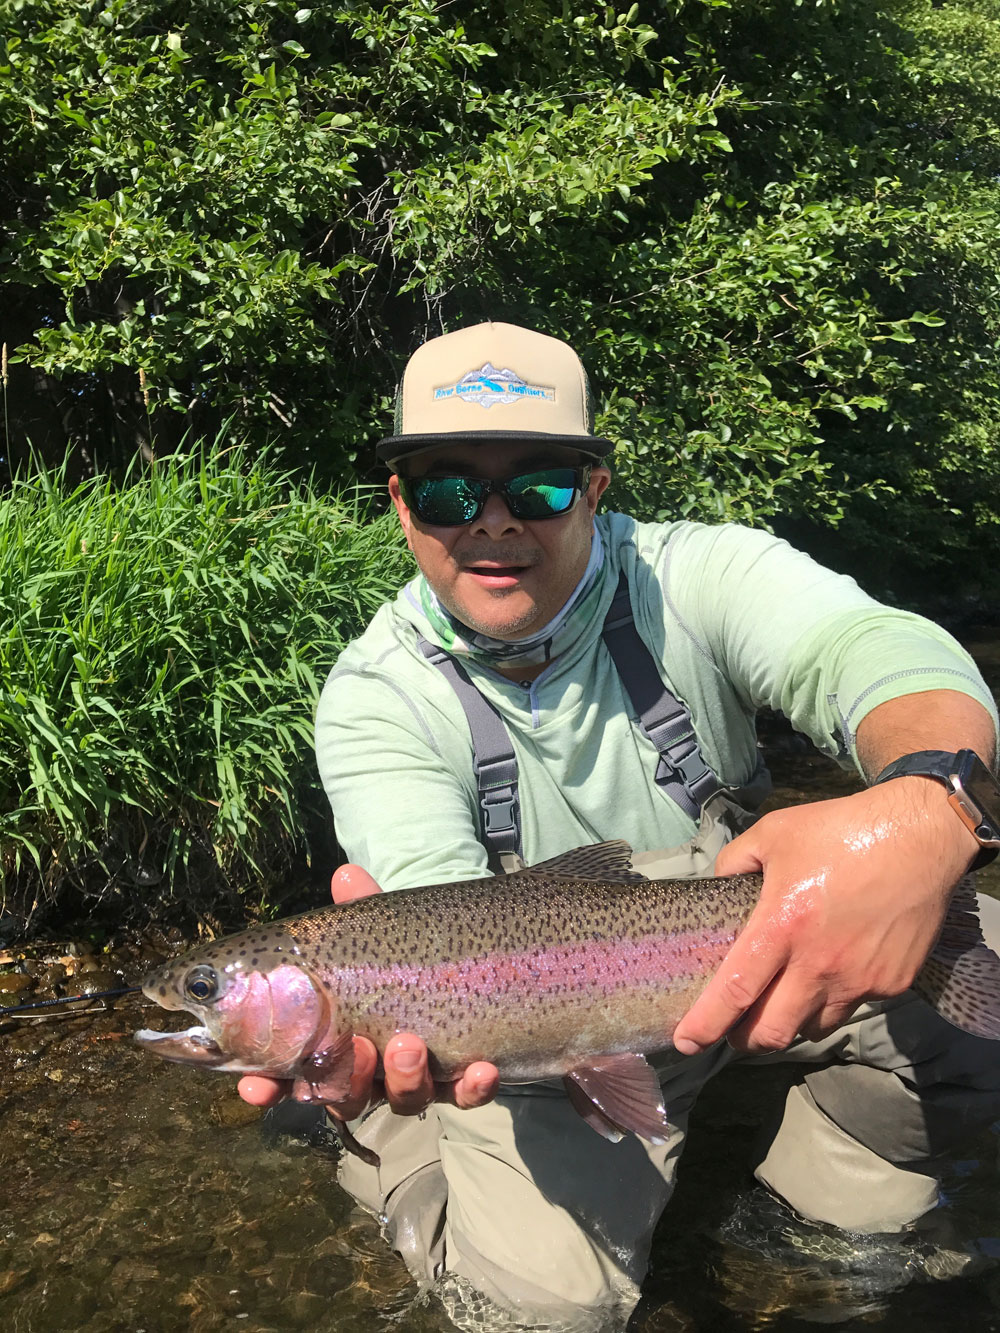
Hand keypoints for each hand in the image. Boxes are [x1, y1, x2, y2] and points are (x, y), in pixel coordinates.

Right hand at [238, 864, 499, 1115]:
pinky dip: (472, 1089)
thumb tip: (348, 874)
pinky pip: (466, 1097)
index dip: (270, 1087)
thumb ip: (363, 911)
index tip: (256, 1087)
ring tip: (410, 1046)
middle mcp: (373, 1072)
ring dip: (405, 1079)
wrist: (469, 968)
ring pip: (403, 1099)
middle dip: (349, 1081)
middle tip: (358, 1049)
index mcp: (337, 1041)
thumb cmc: (402, 957)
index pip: (293, 1074)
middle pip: (348, 1096)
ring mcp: (417, 1080)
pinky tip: (482, 1070)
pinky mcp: (462, 1083)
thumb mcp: (381, 934)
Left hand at [672, 776, 980, 1055]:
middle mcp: (818, 963)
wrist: (919, 836)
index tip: (686, 1043)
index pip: (735, 991)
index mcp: (782, 926)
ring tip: (784, 998)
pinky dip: (834, 998)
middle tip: (735, 1029)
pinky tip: (834, 968)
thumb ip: (735, 861)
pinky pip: (852, 1005)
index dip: (706, 1024)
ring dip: (791, 1021)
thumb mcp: (772, 833)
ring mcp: (859, 979)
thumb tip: (718, 884)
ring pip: (812, 1027)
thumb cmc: (840, 830)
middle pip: (772, 1032)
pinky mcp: (891, 984)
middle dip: (746, 1040)